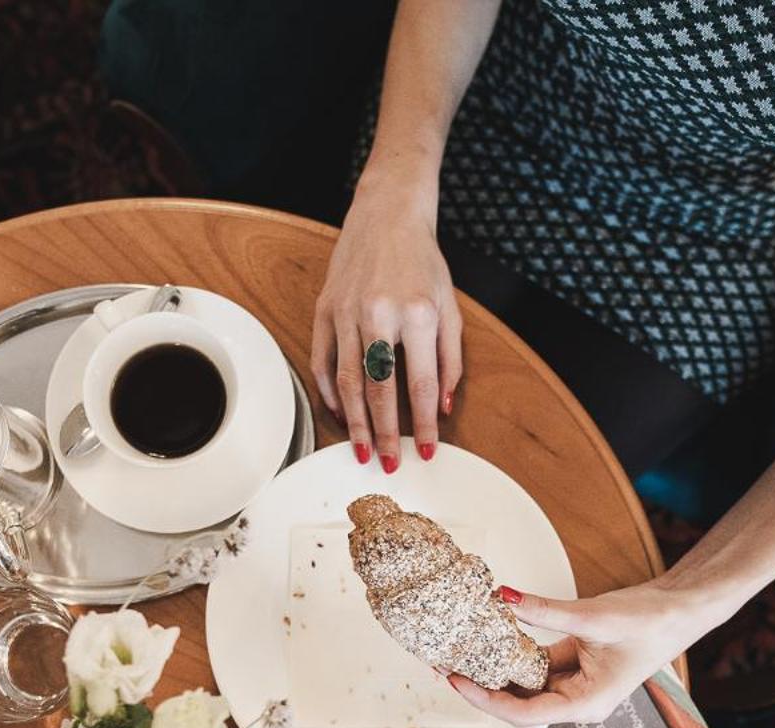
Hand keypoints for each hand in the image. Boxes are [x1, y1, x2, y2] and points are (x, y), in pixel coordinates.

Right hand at [312, 170, 462, 472]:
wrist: (387, 215)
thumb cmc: (423, 262)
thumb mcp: (450, 307)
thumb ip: (450, 360)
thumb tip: (443, 407)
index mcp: (419, 314)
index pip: (420, 385)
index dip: (422, 424)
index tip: (425, 451)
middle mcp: (380, 314)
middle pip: (380, 390)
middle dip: (385, 434)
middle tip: (388, 465)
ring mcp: (347, 312)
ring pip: (348, 381)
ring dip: (355, 422)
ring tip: (361, 450)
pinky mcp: (325, 308)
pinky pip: (324, 360)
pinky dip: (330, 391)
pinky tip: (340, 413)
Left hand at [447, 583, 720, 725]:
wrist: (680, 611)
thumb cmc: (651, 622)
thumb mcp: (595, 615)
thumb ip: (546, 610)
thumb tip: (503, 598)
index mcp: (586, 705)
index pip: (524, 713)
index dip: (486, 699)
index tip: (457, 681)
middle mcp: (576, 701)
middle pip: (517, 703)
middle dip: (481, 686)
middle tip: (444, 665)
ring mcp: (573, 684)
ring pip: (523, 684)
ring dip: (492, 669)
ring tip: (457, 652)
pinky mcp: (572, 664)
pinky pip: (534, 664)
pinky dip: (510, 653)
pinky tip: (487, 639)